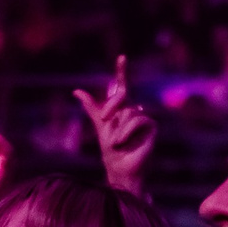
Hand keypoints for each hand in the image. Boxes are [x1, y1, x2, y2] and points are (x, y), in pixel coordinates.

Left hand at [72, 56, 153, 197]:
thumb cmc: (111, 152)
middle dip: (110, 107)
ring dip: (118, 128)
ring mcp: (144, 118)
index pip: (122, 87)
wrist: (120, 170)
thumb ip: (92, 107)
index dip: (122, 72)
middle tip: (105, 120)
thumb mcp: (100, 126)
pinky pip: (137, 119)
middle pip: (122, 96)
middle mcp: (134, 111)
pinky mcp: (152, 126)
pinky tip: (124, 142)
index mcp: (121, 109)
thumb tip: (76, 90)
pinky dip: (126, 131)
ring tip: (117, 142)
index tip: (121, 57)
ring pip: (128, 110)